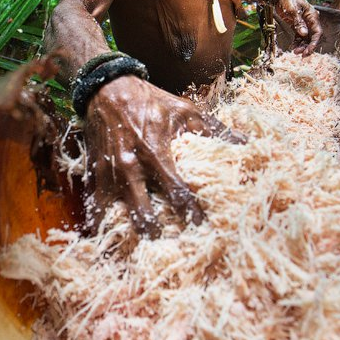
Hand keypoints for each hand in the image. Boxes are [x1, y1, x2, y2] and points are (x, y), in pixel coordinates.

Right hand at [82, 74, 240, 236]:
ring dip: (126, 232)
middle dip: (155, 232)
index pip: (176, 190)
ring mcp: (109, 172)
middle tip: (169, 249)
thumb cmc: (151, 101)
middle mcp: (131, 166)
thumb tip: (246, 144)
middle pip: (142, 210)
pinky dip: (97, 221)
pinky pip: (93, 204)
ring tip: (138, 250)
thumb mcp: (185, 110)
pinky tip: (104, 236)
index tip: (202, 228)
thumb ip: (214, 130)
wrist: (108, 89)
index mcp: (156, 151)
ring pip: (114, 212)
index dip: (190, 212)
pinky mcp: (94, 173)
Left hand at [272, 0, 321, 54]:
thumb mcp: (292, 10)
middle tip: (301, 54)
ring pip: (305, 38)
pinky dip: (296, 42)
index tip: (308, 51)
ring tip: (295, 52)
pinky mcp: (295, 25)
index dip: (314, 42)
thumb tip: (304, 34)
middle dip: (307, 46)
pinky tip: (293, 47)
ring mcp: (302, 23)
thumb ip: (298, 23)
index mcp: (312, 15)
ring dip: (302, 46)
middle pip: (312, 36)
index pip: (317, 32)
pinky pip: (298, 36)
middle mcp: (309, 20)